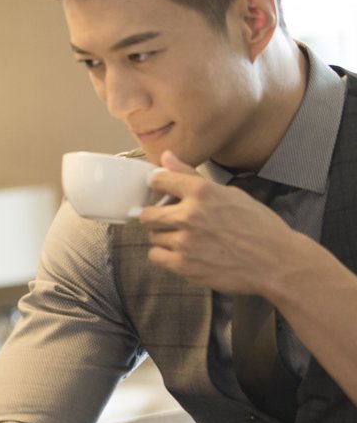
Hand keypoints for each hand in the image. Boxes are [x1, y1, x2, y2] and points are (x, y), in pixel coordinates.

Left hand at [139, 151, 292, 295]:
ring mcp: (185, 242)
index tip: (163, 194)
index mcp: (201, 191)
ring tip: (188, 239)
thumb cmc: (258, 226)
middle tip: (173, 222)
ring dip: (165, 237)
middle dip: (157, 217)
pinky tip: (185, 253)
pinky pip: (156, 256)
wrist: (277, 262)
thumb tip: (166, 157)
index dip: (158, 188)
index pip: (157, 181)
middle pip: (147, 214)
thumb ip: (192, 176)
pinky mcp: (184, 265)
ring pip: (153, 237)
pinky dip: (166, 256)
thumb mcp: (230, 193)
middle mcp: (190, 215)